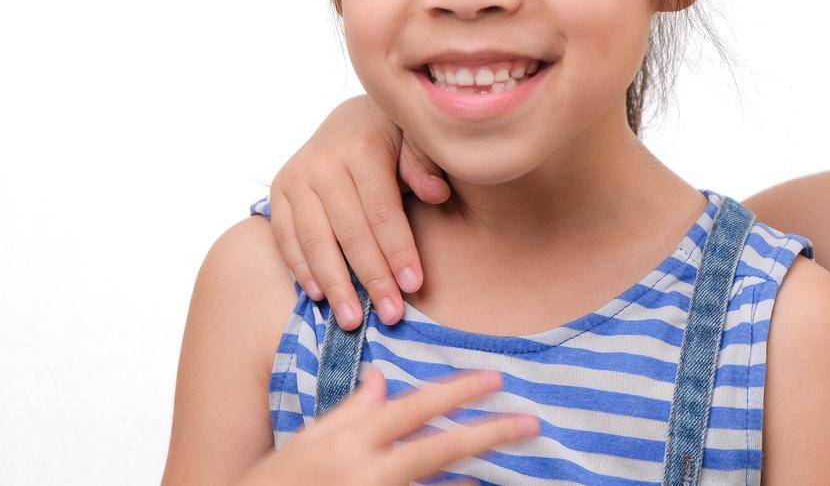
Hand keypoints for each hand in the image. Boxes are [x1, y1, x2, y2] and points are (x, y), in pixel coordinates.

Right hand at [236, 366, 535, 485]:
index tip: (495, 379)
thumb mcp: (308, 441)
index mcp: (350, 440)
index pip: (415, 407)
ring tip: (508, 461)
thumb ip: (350, 411)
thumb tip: (381, 378)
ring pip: (436, 483)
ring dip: (472, 472)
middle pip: (439, 448)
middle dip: (489, 433)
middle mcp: (365, 471)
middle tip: (529, 423)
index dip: (458, 391)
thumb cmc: (275, 485)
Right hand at [268, 95, 448, 330]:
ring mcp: (296, 177)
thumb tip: (437, 194)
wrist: (351, 119)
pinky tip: (319, 296)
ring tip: (352, 320)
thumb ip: (424, 164)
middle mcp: (324, 162)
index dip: (398, 250)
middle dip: (371, 278)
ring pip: (314, 240)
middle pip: (349, 231)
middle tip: (390, 315)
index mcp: (363, 147)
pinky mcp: (278, 191)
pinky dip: (301, 269)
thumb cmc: (394, 138)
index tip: (414, 285)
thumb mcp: (415, 139)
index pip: (382, 210)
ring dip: (334, 285)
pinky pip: (286, 237)